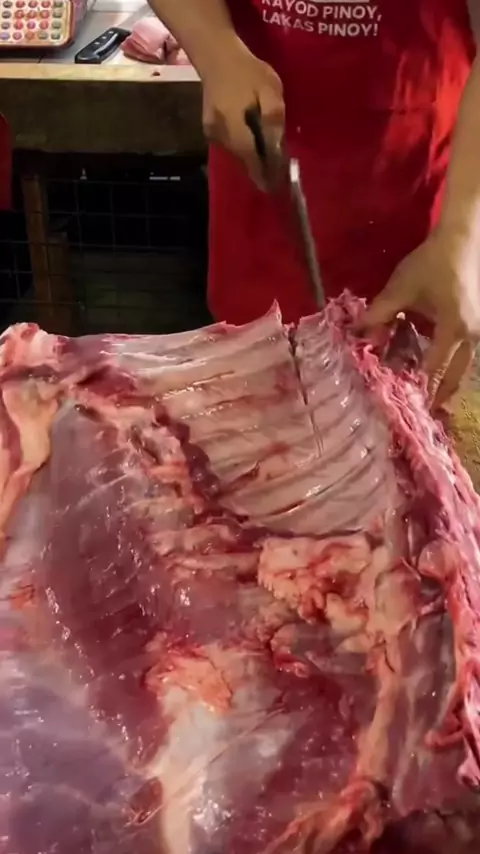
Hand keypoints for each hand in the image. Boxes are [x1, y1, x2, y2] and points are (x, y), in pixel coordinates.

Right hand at [201, 40, 284, 189]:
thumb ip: (273, 118)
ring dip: (252, 155)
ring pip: (237, 153)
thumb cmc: (247, 71)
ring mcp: (212, 134)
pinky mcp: (209, 128)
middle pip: (244, 159)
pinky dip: (243, 144)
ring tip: (267, 155)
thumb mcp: (269, 89)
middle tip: (277, 171)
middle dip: (260, 165)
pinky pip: (231, 144)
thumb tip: (276, 146)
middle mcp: (221, 137)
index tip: (275, 188)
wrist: (216, 55)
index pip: (252, 161)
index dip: (264, 175)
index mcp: (236, 129)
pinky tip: (251, 137)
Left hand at [362, 228, 479, 408]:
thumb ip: (379, 314)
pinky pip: (463, 353)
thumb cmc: (432, 262)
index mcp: (453, 329)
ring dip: (445, 381)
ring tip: (431, 401)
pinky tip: (436, 371)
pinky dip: (449, 363)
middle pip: (454, 375)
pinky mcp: (476, 324)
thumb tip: (357, 336)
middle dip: (438, 395)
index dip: (416, 385)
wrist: (462, 240)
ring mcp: (477, 331)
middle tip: (423, 416)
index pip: (432, 367)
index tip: (403, 404)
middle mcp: (471, 335)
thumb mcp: (401, 289)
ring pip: (461, 366)